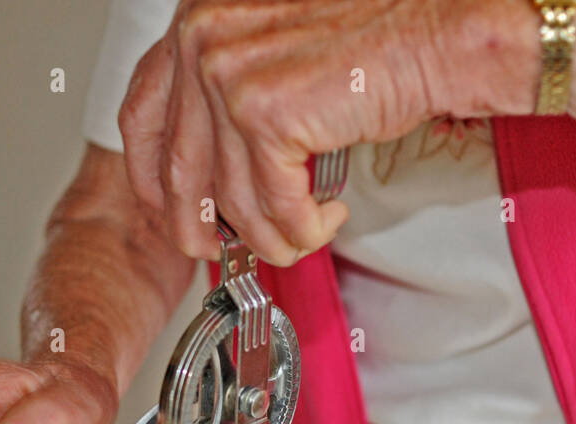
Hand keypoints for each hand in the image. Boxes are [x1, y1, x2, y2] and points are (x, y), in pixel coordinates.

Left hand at [117, 0, 450, 265]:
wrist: (434, 26)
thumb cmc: (371, 34)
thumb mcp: (273, 50)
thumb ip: (230, 90)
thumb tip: (210, 163)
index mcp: (197, 19)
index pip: (141, 116)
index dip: (152, 180)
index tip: (170, 209)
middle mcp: (202, 40)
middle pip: (179, 171)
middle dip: (206, 228)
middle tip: (231, 249)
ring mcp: (229, 77)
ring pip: (232, 201)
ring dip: (270, 236)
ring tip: (302, 232)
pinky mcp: (268, 115)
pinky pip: (274, 207)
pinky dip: (303, 230)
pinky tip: (326, 218)